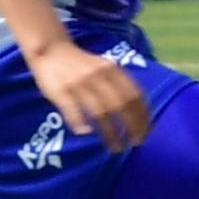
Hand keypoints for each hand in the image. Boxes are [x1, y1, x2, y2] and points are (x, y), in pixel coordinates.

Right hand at [27, 38, 151, 150]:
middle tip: (136, 143)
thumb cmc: (84, 65)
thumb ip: (120, 85)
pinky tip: (86, 133)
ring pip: (99, 113)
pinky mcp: (60, 91)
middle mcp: (98, 75)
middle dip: (131, 127)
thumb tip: (139, 114)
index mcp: (112, 69)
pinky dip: (80, 124)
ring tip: (115, 147)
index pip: (134, 95)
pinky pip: (73, 111)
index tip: (146, 132)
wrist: (52, 50)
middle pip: (120, 105)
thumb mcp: (106, 67)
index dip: (143, 115)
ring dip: (110, 134)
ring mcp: (79, 83)